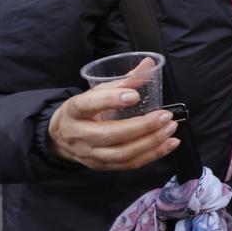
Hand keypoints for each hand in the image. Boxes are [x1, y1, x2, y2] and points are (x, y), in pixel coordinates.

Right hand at [48, 69, 178, 170]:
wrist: (61, 137)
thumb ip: (124, 81)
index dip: (111, 100)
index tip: (134, 95)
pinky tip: (169, 144)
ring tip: (170, 128)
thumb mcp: (96, 92)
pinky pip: (129, 164)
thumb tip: (149, 64)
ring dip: (151, 142)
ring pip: (121, 153)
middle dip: (142, 126)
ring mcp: (89, 154)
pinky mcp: (101, 166)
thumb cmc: (84, 111)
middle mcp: (79, 134)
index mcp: (74, 110)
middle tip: (165, 116)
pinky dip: (152, 155)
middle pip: (110, 134)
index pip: (89, 104)